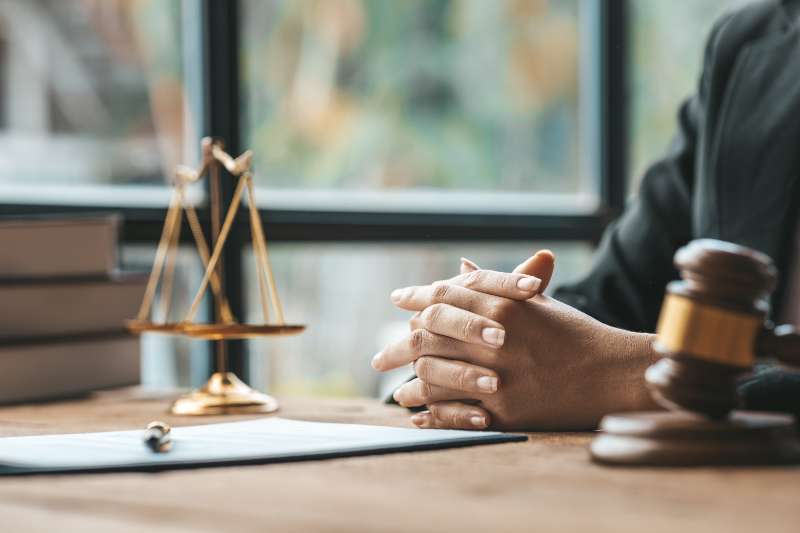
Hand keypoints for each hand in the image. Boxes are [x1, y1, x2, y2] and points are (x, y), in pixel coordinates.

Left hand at [373, 252, 658, 430]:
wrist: (613, 375)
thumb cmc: (574, 334)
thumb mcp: (536, 304)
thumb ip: (493, 286)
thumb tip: (458, 267)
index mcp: (502, 306)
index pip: (442, 297)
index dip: (415, 297)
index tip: (398, 300)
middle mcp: (494, 339)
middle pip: (426, 339)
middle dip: (398, 347)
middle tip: (378, 358)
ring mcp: (498, 377)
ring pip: (433, 378)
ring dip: (410, 387)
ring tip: (398, 392)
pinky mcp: (504, 413)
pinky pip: (452, 413)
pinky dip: (430, 415)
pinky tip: (418, 417)